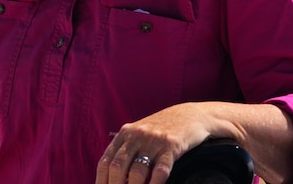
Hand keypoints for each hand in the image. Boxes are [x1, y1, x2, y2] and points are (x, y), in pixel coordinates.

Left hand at [95, 103, 217, 183]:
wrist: (189, 115)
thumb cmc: (161, 130)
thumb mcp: (139, 135)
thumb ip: (126, 152)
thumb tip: (114, 179)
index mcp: (125, 134)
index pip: (106, 162)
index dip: (102, 181)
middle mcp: (136, 136)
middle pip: (118, 167)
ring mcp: (153, 140)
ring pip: (137, 171)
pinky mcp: (171, 146)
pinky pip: (160, 170)